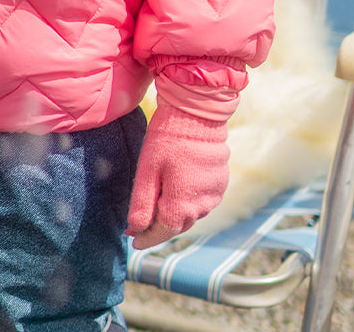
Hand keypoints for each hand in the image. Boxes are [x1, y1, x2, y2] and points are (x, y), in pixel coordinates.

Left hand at [126, 99, 228, 248]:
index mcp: (181, 206)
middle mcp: (202, 207)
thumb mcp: (147, 171)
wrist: (197, 114)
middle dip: (158, 226)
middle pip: (176, 225)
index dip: (146, 238)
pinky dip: (188, 201)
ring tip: (157, 203)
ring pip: (190, 214)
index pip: (162, 233)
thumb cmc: (168, 140)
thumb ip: (141, 204)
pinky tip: (177, 189)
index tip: (133, 239)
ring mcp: (214, 195)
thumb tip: (135, 230)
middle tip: (140, 222)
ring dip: (175, 213)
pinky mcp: (221, 183)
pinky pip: (202, 201)